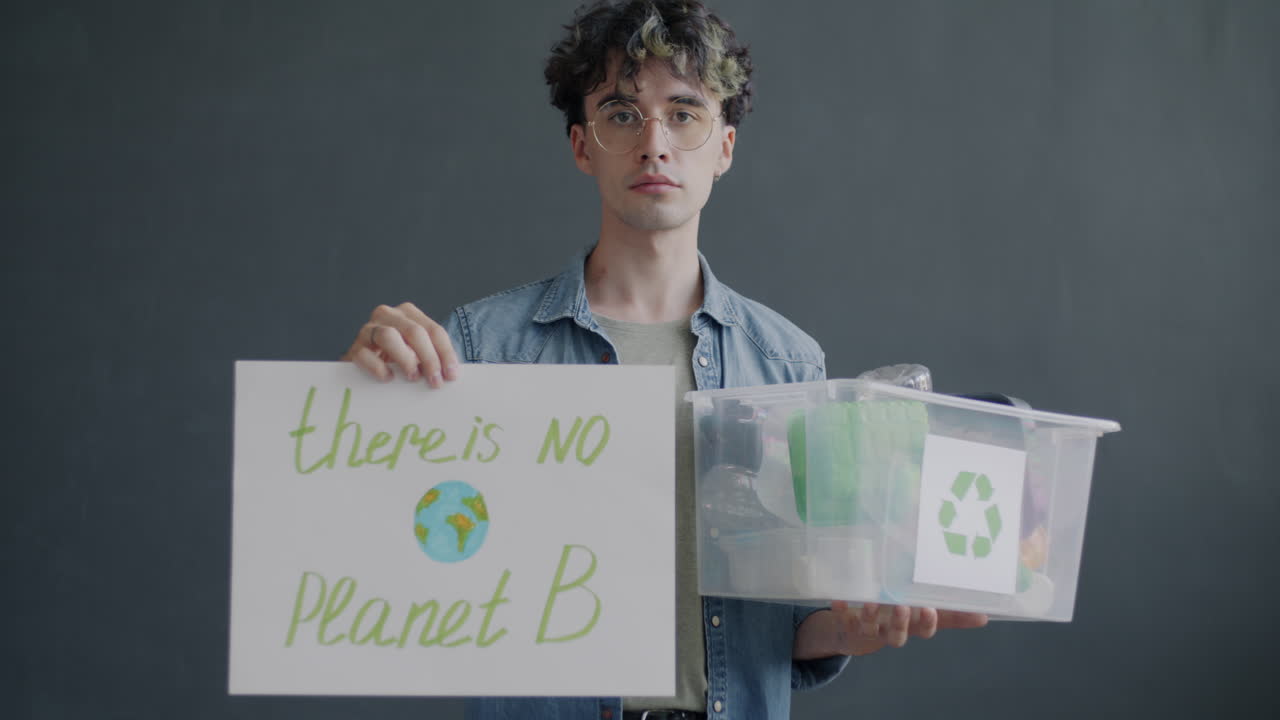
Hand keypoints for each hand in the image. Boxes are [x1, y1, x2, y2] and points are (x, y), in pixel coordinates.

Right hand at [341, 303, 460, 385]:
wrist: (365, 363)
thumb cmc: (397, 358)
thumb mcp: (417, 353)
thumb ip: (432, 357)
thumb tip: (450, 374)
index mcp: (408, 313)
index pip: (434, 330)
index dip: (445, 353)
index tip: (451, 375)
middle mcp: (388, 315)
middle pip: (414, 332)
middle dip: (429, 358)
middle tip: (435, 381)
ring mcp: (368, 329)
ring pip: (389, 337)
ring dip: (405, 359)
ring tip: (413, 377)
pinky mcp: (354, 348)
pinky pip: (365, 355)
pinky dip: (379, 367)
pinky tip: (388, 378)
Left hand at [794, 601, 987, 658]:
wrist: (854, 628)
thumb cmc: (895, 616)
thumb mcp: (923, 612)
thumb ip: (951, 613)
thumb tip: (985, 614)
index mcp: (911, 627)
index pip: (924, 631)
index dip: (926, 623)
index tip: (929, 609)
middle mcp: (890, 630)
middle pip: (897, 635)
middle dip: (899, 622)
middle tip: (902, 606)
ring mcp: (868, 628)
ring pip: (869, 627)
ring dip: (869, 616)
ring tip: (870, 602)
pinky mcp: (847, 623)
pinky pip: (841, 618)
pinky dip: (840, 610)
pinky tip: (838, 599)